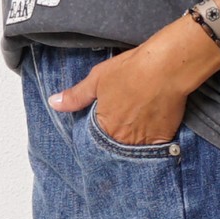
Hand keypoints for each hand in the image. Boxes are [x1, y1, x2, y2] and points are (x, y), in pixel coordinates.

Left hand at [48, 14, 219, 144]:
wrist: (166, 67)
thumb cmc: (131, 70)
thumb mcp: (98, 78)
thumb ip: (76, 96)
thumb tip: (53, 103)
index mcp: (104, 126)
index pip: (95, 141)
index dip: (99, 134)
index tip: (106, 125)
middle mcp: (122, 139)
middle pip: (116, 148)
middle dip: (117, 141)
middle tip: (124, 126)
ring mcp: (144, 141)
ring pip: (135, 151)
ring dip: (134, 143)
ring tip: (138, 128)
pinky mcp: (164, 138)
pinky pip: (156, 149)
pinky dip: (153, 143)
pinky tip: (154, 129)